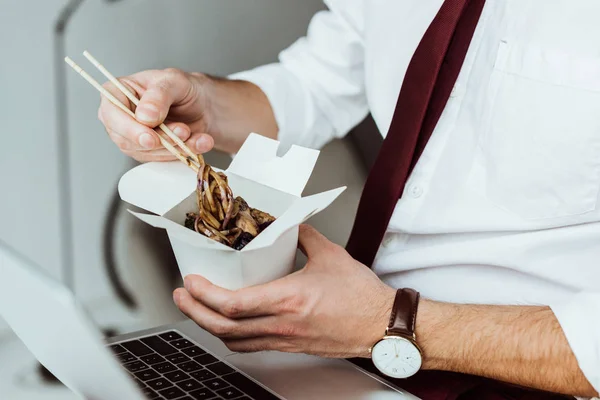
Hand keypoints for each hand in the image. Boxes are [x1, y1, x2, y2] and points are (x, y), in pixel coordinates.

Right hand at [98, 68, 214, 161]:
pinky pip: (163, 159)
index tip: (150, 138)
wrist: (202, 105)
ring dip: (174, 146)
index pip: (110, 113)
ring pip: (147, 152)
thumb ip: (159, 95)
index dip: (128, 129)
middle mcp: (120, 118)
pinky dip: (185, 152)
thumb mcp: (174, 81)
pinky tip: (199, 141)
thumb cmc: (182, 87)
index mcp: (117, 93)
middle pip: (127, 139)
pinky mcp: (149, 152)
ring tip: (192, 131)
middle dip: (159, 139)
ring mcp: (133, 138)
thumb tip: (144, 116)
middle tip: (183, 131)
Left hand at [173, 225, 395, 357]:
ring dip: (210, 326)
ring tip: (198, 308)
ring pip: (234, 341)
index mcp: (289, 300)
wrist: (381, 325)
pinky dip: (232, 336)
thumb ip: (305, 236)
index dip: (204, 294)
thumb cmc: (361, 296)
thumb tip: (291, 224)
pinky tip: (230, 325)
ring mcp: (285, 340)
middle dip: (194, 312)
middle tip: (181, 295)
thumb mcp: (331, 255)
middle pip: (223, 328)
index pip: (233, 305)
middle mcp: (282, 325)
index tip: (191, 281)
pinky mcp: (291, 346)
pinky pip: (252, 346)